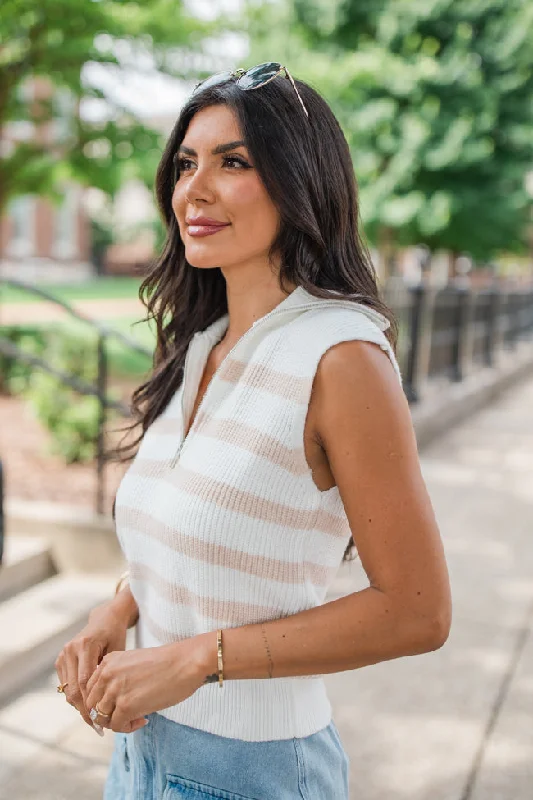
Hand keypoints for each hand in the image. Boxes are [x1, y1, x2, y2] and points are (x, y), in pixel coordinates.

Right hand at [55, 601, 130, 732]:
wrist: (105, 617)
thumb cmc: (116, 633)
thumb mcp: (118, 650)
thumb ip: (110, 673)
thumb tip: (110, 703)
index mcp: (85, 645)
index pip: (84, 683)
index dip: (91, 704)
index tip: (101, 720)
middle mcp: (70, 649)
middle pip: (73, 689)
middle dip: (84, 710)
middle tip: (97, 727)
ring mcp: (63, 654)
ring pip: (67, 689)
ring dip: (79, 706)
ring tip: (94, 720)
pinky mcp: (61, 659)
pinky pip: (66, 684)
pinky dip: (76, 696)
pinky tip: (88, 706)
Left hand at [85, 635, 213, 732]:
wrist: (186, 662)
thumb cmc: (166, 663)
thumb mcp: (133, 663)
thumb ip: (117, 677)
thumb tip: (109, 704)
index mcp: (108, 661)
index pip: (89, 689)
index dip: (101, 701)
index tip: (117, 705)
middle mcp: (107, 674)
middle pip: (91, 705)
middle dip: (105, 714)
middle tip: (125, 716)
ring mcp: (115, 690)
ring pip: (101, 717)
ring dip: (116, 722)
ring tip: (136, 717)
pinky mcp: (127, 706)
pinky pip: (116, 726)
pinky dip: (127, 728)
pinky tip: (143, 719)